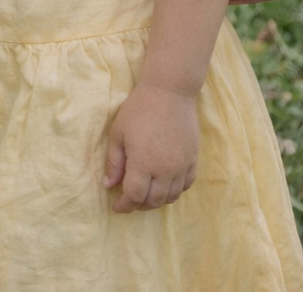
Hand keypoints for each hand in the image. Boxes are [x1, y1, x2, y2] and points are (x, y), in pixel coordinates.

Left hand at [104, 82, 199, 212]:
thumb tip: (109, 185)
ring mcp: (182, 166)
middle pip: (154, 201)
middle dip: (139, 205)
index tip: (116, 207)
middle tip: (128, 202)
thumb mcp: (118, 134)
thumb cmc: (138, 111)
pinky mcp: (193, 160)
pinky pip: (186, 185)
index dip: (125, 205)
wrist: (169, 94)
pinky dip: (174, 192)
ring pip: (171, 196)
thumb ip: (114, 162)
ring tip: (145, 195)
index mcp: (144, 164)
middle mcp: (166, 170)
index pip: (135, 196)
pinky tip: (164, 186)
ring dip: (156, 201)